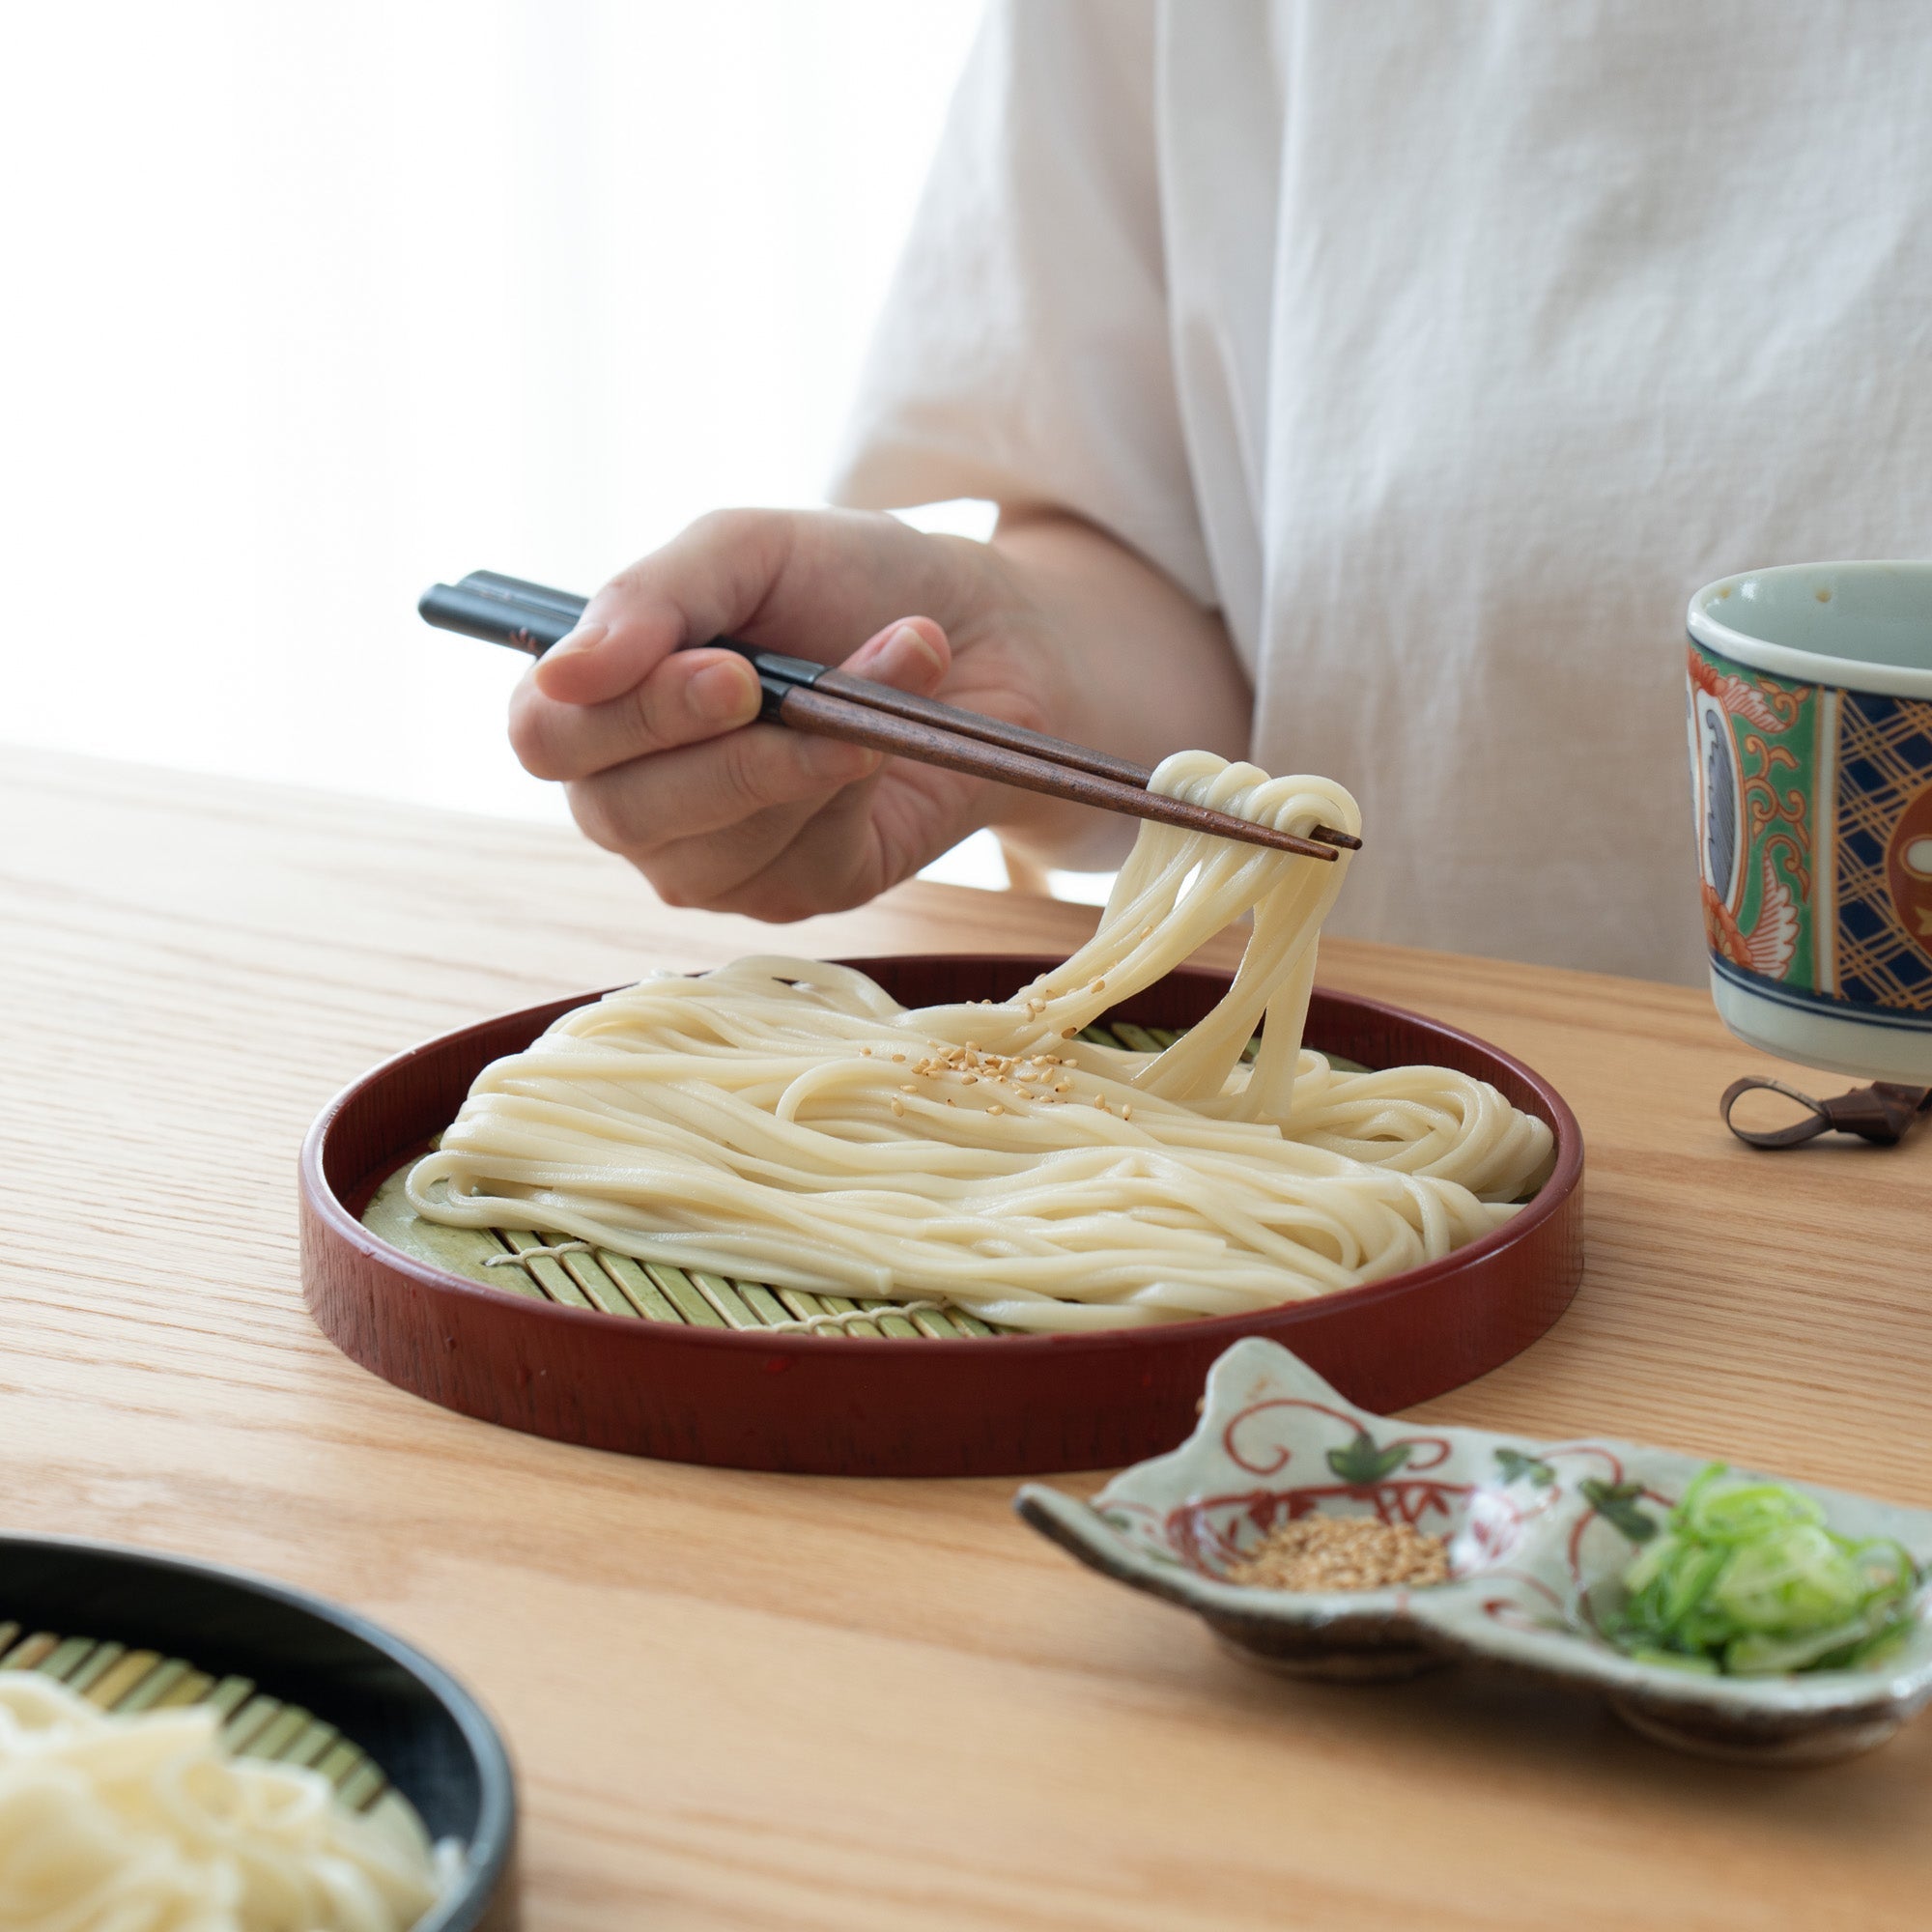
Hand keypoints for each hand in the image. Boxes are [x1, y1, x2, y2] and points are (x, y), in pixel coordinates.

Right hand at [506, 508, 1065, 919]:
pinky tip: (888, 737)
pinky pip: (800, 864)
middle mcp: (639, 796)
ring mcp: (717, 859)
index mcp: (601, 707)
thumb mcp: (749, 551)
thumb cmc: (852, 584)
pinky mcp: (804, 891)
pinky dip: (851, 790)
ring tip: (891, 668)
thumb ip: (652, 595)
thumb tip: (566, 673)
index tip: (724, 669)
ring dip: (806, 757)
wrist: (993, 630)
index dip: (623, 713)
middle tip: (786, 685)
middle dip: (718, 750)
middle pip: (618, 811)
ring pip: (714, 849)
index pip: (547, 737)